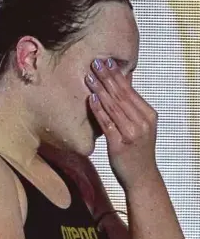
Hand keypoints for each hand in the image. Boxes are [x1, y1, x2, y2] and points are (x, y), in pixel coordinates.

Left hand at [85, 58, 158, 190]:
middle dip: (107, 77)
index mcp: (149, 115)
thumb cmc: (138, 150)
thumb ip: (132, 109)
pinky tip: (91, 99)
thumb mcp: (142, 127)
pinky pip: (107, 123)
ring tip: (89, 76)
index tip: (106, 61)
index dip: (117, 75)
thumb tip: (118, 87)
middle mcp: (142, 122)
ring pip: (113, 107)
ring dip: (100, 90)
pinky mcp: (119, 145)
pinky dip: (98, 110)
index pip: (130, 91)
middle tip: (95, 62)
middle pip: (121, 95)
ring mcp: (132, 133)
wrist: (142, 177)